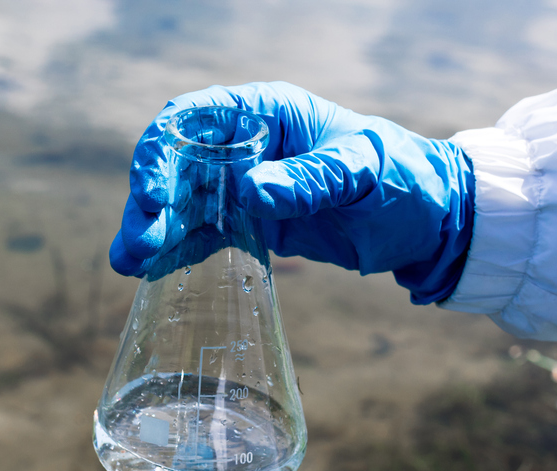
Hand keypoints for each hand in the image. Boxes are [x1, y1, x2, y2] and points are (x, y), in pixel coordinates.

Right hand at [109, 82, 475, 304]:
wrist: (426, 219)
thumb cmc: (401, 178)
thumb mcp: (362, 174)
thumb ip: (309, 180)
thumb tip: (251, 192)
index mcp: (266, 112)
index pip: (194, 117)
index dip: (161, 150)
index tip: (153, 192)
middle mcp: (244, 144)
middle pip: (174, 163)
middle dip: (148, 199)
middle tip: (139, 244)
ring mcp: (242, 185)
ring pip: (179, 201)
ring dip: (150, 229)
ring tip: (129, 264)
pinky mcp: (249, 223)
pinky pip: (199, 232)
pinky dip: (173, 249)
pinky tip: (146, 272)